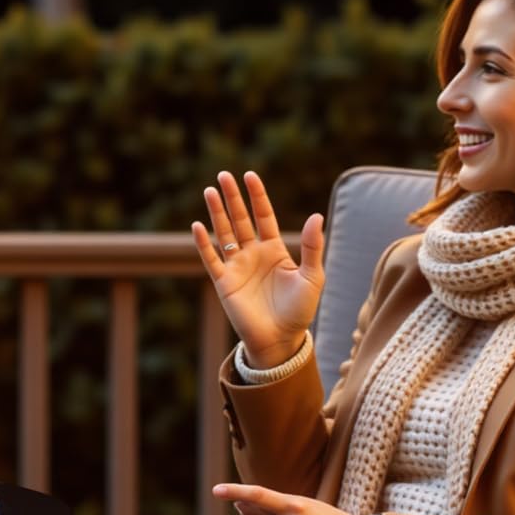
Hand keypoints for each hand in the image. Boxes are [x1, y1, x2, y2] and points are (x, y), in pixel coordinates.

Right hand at [192, 170, 325, 368]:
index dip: (257, 196)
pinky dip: (204, 243)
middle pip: (241, 219)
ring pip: (224, 234)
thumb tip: (316, 216)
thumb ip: (313, 247)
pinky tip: (198, 226)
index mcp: (275, 250)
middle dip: (232, 198)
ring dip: (216, 213)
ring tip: (209, 191)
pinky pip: (211, 259)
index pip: (263, 216)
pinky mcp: (224, 283)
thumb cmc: (300, 310)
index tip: (250, 176)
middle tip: (223, 175)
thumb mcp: (313, 276)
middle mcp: (253, 254)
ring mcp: (237, 267)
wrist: (281, 339)